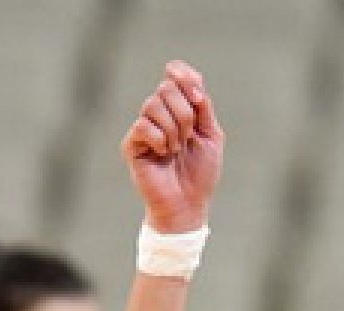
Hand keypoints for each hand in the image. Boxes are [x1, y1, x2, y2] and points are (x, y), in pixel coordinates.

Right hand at [122, 61, 223, 232]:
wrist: (188, 204)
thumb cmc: (200, 173)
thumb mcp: (211, 135)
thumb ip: (204, 108)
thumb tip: (194, 83)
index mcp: (178, 108)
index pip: (174, 74)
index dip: (183, 73)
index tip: (198, 95)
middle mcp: (159, 114)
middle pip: (166, 88)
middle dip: (185, 112)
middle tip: (189, 136)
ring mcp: (144, 129)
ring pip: (152, 104)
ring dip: (173, 128)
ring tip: (176, 149)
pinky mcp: (131, 145)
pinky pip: (143, 125)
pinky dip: (159, 139)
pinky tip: (164, 153)